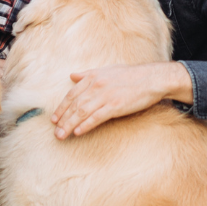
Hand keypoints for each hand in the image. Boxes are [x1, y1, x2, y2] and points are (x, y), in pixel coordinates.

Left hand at [52, 62, 192, 138]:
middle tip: (55, 131)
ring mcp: (105, 96)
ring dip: (70, 125)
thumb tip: (72, 76)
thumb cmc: (131, 75)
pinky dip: (86, 125)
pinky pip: (97, 117)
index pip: (72, 94)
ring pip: (82, 112)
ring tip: (62, 135)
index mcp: (92, 77)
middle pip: (74, 105)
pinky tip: (78, 132)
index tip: (54, 118)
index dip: (61, 107)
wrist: (152, 78)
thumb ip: (88, 74)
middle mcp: (96, 86)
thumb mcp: (107, 70)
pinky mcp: (115, 106)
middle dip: (63, 119)